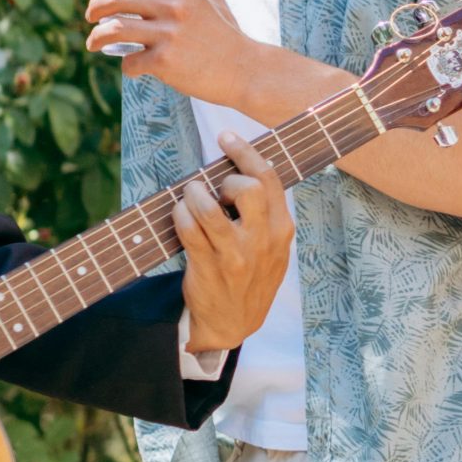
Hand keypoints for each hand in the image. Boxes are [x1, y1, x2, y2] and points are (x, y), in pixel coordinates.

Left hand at [86, 0, 254, 105]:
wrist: (246, 70)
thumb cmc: (228, 35)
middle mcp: (174, 7)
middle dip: (94, 7)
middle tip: (91, 16)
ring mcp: (169, 34)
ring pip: (113, 29)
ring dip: (96, 37)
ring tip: (93, 43)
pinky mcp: (166, 62)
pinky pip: (130, 62)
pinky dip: (126, 66)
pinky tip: (133, 67)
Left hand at [174, 133, 294, 351]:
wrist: (234, 323)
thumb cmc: (251, 276)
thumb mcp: (272, 247)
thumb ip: (264, 214)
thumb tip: (239, 170)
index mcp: (281, 229)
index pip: (269, 178)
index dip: (246, 152)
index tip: (227, 137)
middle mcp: (263, 241)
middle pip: (248, 189)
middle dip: (226, 179)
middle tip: (215, 187)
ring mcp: (236, 256)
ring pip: (210, 209)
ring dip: (194, 194)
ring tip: (191, 195)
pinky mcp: (209, 268)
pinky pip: (188, 230)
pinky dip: (180, 214)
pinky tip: (180, 214)